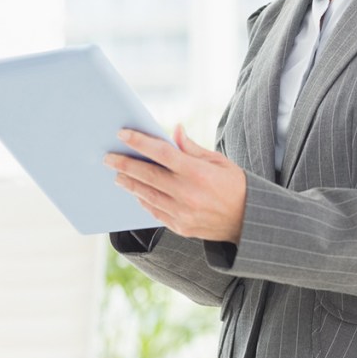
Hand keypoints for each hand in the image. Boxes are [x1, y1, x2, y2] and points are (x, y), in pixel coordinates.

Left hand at [103, 125, 245, 244]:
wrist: (248, 222)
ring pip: (147, 195)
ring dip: (129, 183)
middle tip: (108, 157)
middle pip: (148, 175)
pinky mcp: (180, 227)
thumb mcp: (219, 161)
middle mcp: (188, 193)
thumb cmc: (235, 186)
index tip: (123, 134)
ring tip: (117, 174)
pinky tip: (136, 192)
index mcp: (198, 173)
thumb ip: (192, 148)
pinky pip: (155, 212)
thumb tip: (174, 130)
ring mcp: (182, 213)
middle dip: (124, 164)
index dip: (140, 142)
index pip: (162, 153)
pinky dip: (143, 200)